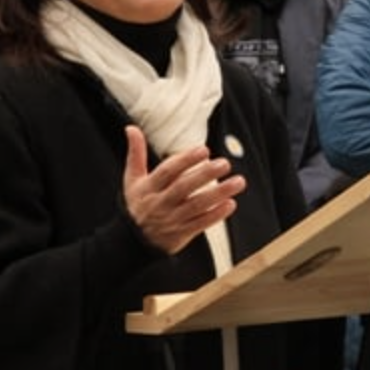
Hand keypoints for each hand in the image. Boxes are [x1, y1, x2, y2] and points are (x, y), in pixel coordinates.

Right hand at [122, 125, 244, 255]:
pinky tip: (231, 203)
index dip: (185, 160)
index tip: (204, 150)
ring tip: (238, 181)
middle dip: (205, 175)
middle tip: (225, 163)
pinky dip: (216, 215)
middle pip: (183, 187)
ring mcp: (172, 219)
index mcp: (149, 187)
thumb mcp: (132, 179)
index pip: (167, 172)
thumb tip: (130, 128)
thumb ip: (135, 153)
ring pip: (197, 206)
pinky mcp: (182, 233)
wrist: (135, 242)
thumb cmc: (138, 203)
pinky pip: (201, 224)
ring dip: (219, 194)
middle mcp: (160, 203)